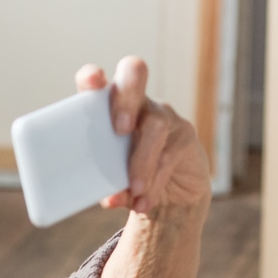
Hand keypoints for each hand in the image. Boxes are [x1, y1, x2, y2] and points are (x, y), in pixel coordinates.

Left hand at [75, 57, 210, 216]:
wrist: (170, 199)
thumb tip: (109, 196)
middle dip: (125, 100)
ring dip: (142, 161)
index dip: (92, 77)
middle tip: (119, 130)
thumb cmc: (130, 181)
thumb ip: (106, 183)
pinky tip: (144, 201)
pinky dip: (155, 181)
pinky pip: (169, 154)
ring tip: (135, 190)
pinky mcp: (185, 136)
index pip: (98, 82)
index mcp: (109, 108)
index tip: (92, 83)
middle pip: (133, 76)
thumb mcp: (112, 181)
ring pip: (154, 125)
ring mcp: (163, 116)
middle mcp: (137, 103)